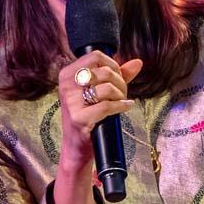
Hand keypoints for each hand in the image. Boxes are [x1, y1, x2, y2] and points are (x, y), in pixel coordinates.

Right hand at [51, 52, 141, 203]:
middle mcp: (66, 86)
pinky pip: (107, 106)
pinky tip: (124, 107)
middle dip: (120, 82)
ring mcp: (71, 102)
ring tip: (120, 102)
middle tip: (121, 94)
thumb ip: (118, 75)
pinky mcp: (79, 118)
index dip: (113, 65)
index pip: (96, 56)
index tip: (118, 78)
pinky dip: (121, 106)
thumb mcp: (100, 92)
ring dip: (120, 95)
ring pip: (107, 87)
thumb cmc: (89, 116)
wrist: (77, 147)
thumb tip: (137, 62)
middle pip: (104, 71)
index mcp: (67, 74)